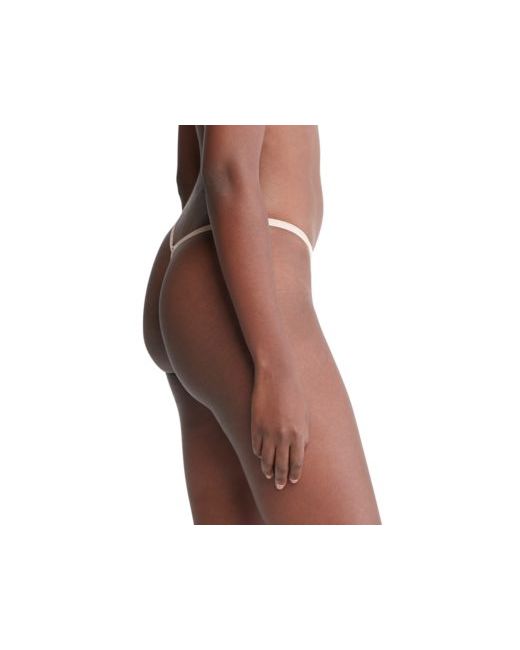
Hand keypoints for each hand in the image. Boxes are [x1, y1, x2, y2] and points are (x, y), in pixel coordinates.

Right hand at [250, 361, 309, 489]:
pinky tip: (259, 457)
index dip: (294, 473)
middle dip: (281, 478)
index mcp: (299, 435)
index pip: (297, 462)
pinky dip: (258, 453)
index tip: (292, 480)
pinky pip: (256, 446)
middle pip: (281, 465)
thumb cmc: (294, 394)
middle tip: (280, 486)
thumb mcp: (304, 415)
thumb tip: (301, 450)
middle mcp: (284, 437)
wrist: (277, 377)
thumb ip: (303, 435)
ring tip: (268, 475)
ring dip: (267, 469)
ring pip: (266, 459)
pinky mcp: (255, 427)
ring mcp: (268, 433)